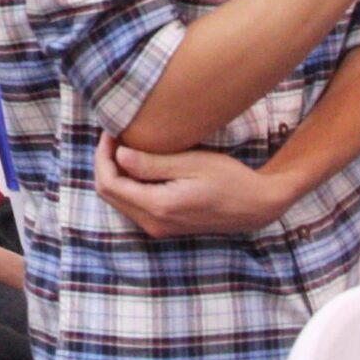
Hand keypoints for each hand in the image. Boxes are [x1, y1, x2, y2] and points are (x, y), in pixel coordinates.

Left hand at [97, 135, 289, 237]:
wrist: (256, 207)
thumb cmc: (230, 180)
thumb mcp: (192, 163)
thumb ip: (152, 163)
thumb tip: (118, 155)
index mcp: (158, 206)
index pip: (110, 183)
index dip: (103, 155)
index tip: (111, 132)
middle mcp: (153, 223)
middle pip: (109, 194)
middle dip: (105, 163)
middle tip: (114, 136)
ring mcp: (158, 228)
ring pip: (119, 200)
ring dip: (115, 173)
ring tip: (124, 145)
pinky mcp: (165, 226)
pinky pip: (133, 205)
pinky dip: (128, 184)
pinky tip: (139, 164)